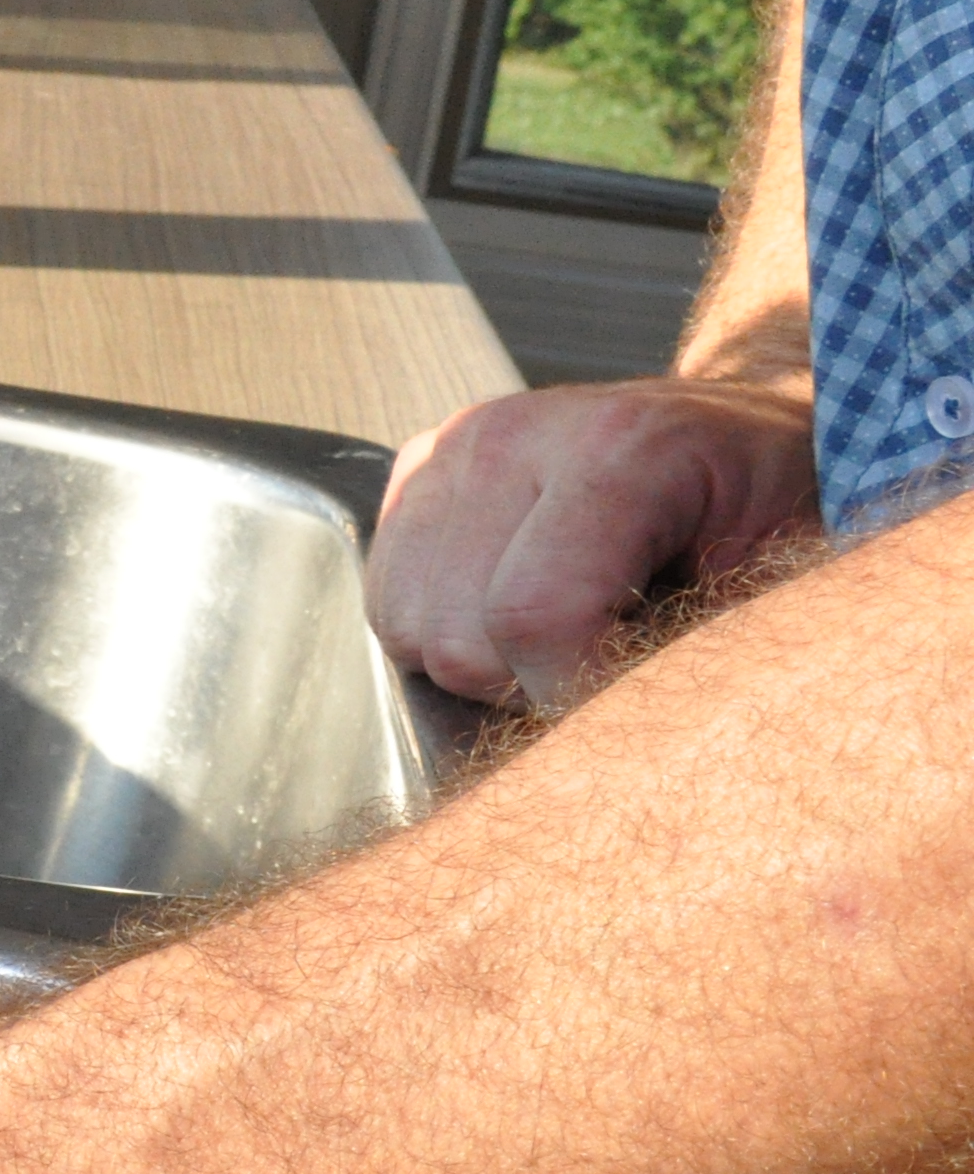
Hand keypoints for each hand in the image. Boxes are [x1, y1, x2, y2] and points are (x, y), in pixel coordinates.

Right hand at [367, 376, 817, 706]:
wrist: (741, 428)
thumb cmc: (777, 508)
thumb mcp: (787, 576)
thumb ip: (706, 651)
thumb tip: (628, 745)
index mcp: (624, 446)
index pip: (535, 616)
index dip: (573, 700)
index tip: (629, 724)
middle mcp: (512, 434)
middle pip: (459, 641)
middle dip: (530, 684)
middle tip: (611, 663)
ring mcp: (451, 447)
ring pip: (409, 632)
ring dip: (484, 664)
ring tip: (567, 633)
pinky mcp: (415, 466)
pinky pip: (387, 603)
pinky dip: (446, 632)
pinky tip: (515, 610)